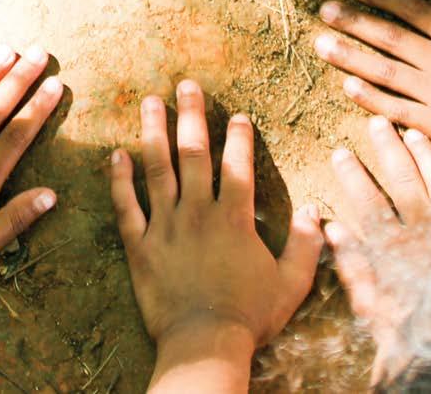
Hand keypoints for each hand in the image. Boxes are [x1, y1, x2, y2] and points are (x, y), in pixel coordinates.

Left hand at [111, 80, 322, 370]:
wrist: (204, 346)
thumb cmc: (250, 316)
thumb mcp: (290, 283)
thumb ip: (305, 244)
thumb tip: (316, 211)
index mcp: (234, 217)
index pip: (237, 165)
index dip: (240, 137)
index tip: (239, 115)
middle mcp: (198, 211)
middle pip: (194, 152)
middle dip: (191, 115)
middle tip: (186, 84)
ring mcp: (166, 225)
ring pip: (157, 168)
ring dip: (153, 131)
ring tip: (150, 101)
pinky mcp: (140, 245)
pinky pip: (126, 206)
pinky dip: (119, 179)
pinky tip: (115, 154)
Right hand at [326, 116, 430, 383]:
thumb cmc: (419, 338)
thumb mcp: (377, 314)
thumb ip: (355, 271)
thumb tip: (334, 230)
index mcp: (398, 252)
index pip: (369, 205)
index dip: (353, 177)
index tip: (339, 152)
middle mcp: (430, 235)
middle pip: (404, 183)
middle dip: (388, 151)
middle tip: (377, 124)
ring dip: (428, 157)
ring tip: (415, 134)